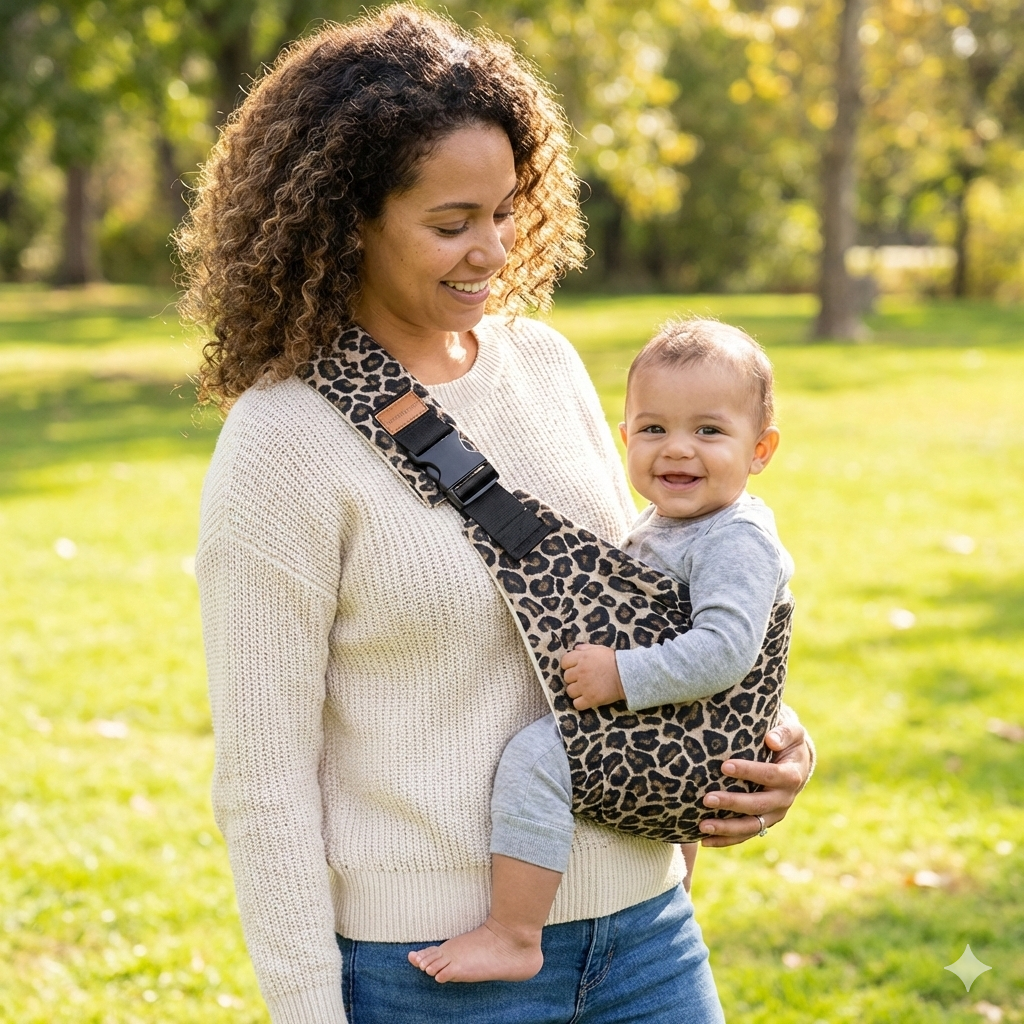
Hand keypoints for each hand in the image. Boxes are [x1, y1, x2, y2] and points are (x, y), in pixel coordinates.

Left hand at [560, 644, 624, 709]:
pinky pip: (577, 704)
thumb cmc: (614, 660)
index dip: (568, 666)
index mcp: (582, 658)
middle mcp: (580, 672)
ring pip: (570, 691)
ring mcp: (584, 686)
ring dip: (576, 691)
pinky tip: (587, 699)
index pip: (564, 662)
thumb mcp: (599, 649)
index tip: (574, 669)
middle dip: (573, 679)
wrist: (628, 674)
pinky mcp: (591, 699)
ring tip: (585, 690)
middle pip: (566, 678)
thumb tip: (575, 649)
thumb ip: (585, 648)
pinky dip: (580, 703)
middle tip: (582, 680)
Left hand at [697, 710, 811, 847]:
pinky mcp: (763, 822)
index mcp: (792, 776)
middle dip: (732, 803)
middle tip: (707, 799)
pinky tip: (704, 840)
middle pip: (758, 805)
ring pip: (751, 826)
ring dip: (726, 828)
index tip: (724, 766)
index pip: (771, 775)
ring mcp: (774, 814)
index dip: (749, 771)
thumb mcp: (792, 732)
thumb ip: (784, 733)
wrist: (793, 761)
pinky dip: (725, 839)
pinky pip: (745, 834)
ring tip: (702, 826)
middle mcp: (784, 799)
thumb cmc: (786, 741)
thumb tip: (771, 740)